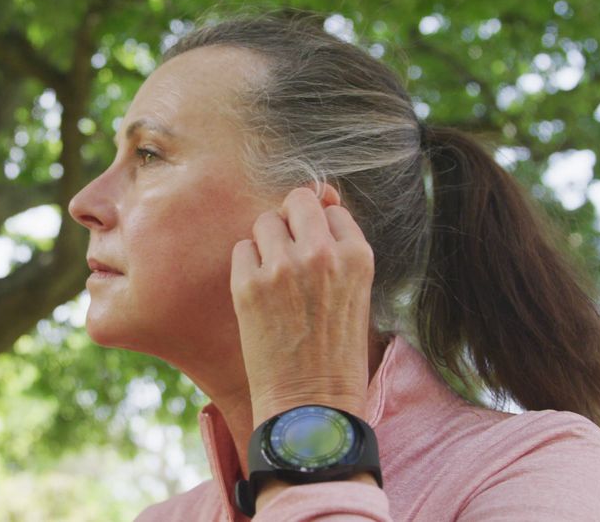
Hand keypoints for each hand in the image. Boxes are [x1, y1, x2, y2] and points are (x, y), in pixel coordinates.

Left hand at [230, 184, 375, 427]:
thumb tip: (321, 196)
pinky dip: (247, 265)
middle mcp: (321, 253)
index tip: (317, 258)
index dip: (320, 230)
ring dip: (267, 242)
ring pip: (265, 221)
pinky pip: (241, 249)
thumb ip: (340, 248)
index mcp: (357, 256)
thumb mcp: (356, 293)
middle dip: (291, 220)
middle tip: (290, 256)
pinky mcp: (248, 284)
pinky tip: (258, 295)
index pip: (332, 210)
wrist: (311, 404)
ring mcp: (283, 267)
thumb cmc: (336, 353)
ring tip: (276, 279)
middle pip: (298, 200)